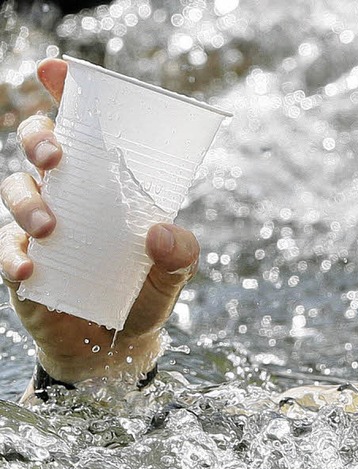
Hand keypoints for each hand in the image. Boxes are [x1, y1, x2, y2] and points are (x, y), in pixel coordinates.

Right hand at [0, 58, 199, 388]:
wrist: (115, 348)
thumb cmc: (141, 297)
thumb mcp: (171, 276)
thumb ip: (180, 255)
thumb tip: (161, 233)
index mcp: (101, 186)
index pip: (79, 128)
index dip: (63, 93)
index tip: (54, 70)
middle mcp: (65, 197)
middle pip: (36, 147)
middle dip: (39, 139)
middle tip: (56, 159)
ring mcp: (36, 227)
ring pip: (13, 190)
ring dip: (26, 202)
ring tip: (48, 227)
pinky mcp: (19, 262)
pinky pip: (5, 248)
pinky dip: (13, 256)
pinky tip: (31, 270)